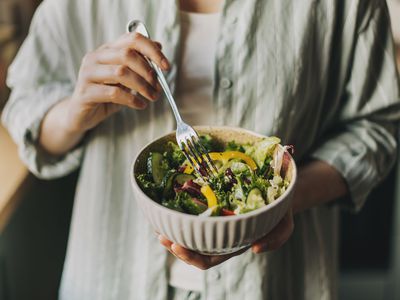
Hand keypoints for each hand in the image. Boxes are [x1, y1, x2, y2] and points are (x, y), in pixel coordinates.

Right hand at [66, 32, 169, 133]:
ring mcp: (87, 73)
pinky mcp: (85, 92)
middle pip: (127, 54)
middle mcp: (95, 57)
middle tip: (157, 86)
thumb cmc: (106, 95)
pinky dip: (131, 99)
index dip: (152, 50)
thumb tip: (159, 48)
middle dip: (148, 71)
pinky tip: (140, 105)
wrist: (80, 115)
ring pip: (121, 72)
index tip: (166, 66)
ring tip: (152, 97)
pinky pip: (113, 93)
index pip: (132, 39)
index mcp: (107, 50)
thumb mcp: (126, 79)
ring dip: (142, 86)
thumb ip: (139, 65)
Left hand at [158, 208, 293, 269]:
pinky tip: (169, 207)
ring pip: (190, 233)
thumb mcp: (285, 224)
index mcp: (234, 243)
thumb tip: (256, 250)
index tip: (177, 246)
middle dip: (175, 245)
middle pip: (193, 248)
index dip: (191, 257)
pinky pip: (192, 214)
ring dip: (172, 231)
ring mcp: (215, 222)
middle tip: (161, 236)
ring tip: (158, 224)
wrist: (278, 191)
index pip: (209, 258)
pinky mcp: (212, 207)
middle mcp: (221, 235)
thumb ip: (277, 238)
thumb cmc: (280, 210)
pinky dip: (179, 214)